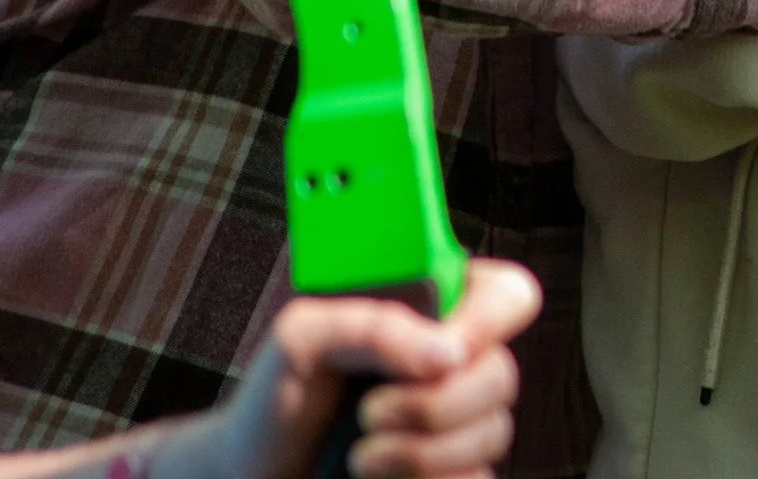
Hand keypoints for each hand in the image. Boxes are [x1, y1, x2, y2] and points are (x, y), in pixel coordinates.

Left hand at [174, 258, 539, 478]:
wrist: (250, 475)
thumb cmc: (273, 401)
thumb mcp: (303, 338)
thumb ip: (374, 325)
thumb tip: (447, 354)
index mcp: (432, 313)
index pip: (506, 296)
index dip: (489, 321)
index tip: (443, 351)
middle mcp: (456, 365)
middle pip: (502, 373)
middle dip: (435, 404)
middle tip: (370, 414)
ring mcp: (459, 424)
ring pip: (492, 433)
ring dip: (420, 453)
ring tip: (359, 458)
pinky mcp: (454, 472)